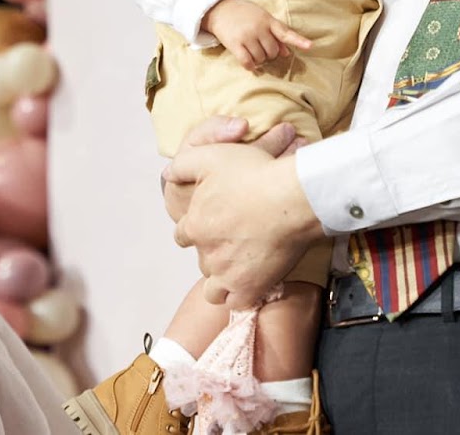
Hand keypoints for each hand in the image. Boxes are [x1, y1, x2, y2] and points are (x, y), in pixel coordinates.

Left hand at [164, 121, 322, 308]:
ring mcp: (228, 274)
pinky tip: (251, 282)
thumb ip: (182, 166)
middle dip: (213, 252)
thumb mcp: (209, 157)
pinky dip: (240, 295)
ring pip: (213, 288)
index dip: (197, 228)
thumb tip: (166, 173)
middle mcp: (207, 252)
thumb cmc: (255, 175)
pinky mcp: (250, 288)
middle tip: (233, 241)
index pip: (184, 234)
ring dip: (222, 278)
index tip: (213, 224)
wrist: (293, 198)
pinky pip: (236, 303)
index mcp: (195, 225)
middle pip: (202, 259)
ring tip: (240, 265)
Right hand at [201, 0, 311, 67]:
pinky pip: (247, 62)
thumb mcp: (262, 18)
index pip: (285, 32)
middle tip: (261, 48)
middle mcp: (258, 28)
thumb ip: (275, 34)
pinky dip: (250, 65)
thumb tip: (287, 53)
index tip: (310, 46)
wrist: (219, 9)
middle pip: (273, 51)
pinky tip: (250, 63)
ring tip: (253, 51)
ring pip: (261, 58)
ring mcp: (246, 36)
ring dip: (259, 59)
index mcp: (267, 20)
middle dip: (269, 53)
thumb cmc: (244, 14)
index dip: (298, 40)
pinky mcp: (234, 44)